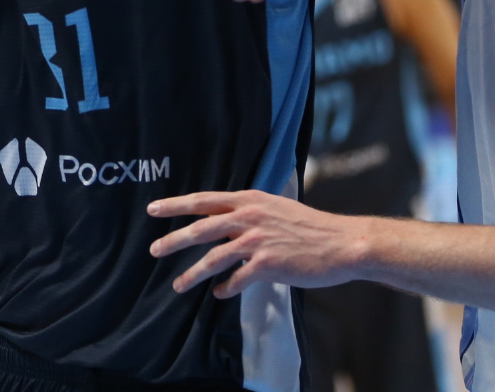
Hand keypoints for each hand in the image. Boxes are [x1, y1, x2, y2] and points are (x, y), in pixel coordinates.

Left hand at [147, 189, 357, 296]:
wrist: (341, 243)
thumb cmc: (311, 226)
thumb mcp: (276, 208)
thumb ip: (251, 212)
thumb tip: (228, 220)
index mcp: (250, 200)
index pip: (204, 200)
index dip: (177, 205)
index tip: (153, 209)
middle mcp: (249, 217)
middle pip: (201, 228)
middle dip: (174, 240)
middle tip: (154, 250)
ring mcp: (257, 240)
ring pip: (214, 258)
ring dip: (193, 273)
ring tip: (178, 285)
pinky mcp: (267, 264)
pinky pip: (237, 279)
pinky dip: (226, 288)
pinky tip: (220, 293)